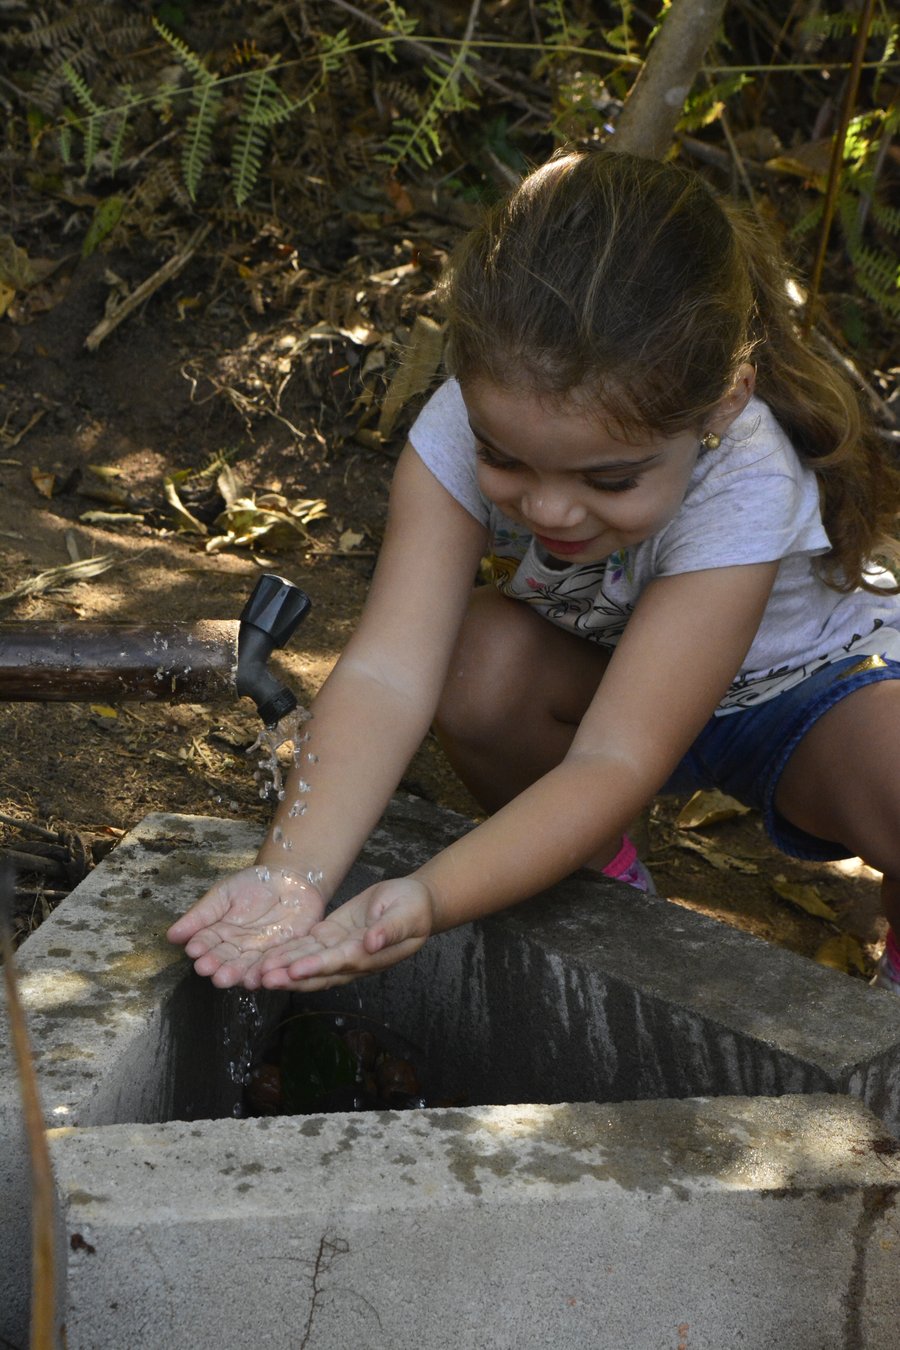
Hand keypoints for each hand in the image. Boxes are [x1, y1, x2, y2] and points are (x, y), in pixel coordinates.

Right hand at [166, 865, 325, 989]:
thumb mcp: (224, 894)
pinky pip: (275, 966)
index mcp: (220, 934)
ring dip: (238, 975)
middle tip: (208, 970)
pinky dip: (267, 973)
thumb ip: (201, 915)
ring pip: (247, 968)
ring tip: (228, 978)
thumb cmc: (253, 884)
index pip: (207, 943)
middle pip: (226, 960)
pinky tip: (259, 978)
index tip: (193, 951)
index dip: (201, 947)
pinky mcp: (283, 956)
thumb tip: (171, 936)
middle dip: (217, 965)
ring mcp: (260, 954)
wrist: (290, 880)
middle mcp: (238, 949)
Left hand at [257, 875, 435, 991]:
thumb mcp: (407, 915)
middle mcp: (350, 959)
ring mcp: (338, 950)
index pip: (339, 963)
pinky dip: (286, 953)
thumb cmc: (414, 908)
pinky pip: (305, 948)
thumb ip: (390, 930)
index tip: (294, 971)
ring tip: (256, 972)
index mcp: (369, 956)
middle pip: (316, 971)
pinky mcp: (329, 937)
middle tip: (263, 978)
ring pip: (306, 962)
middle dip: (289, 976)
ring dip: (282, 967)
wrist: (412, 903)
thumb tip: (372, 942)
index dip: (316, 967)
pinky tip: (264, 957)